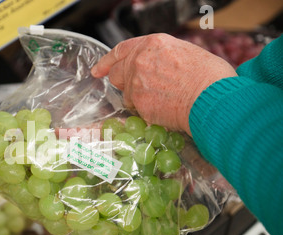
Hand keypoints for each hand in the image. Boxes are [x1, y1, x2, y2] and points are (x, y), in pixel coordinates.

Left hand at [91, 33, 237, 135]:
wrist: (213, 98)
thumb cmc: (210, 77)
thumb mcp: (187, 53)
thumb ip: (163, 58)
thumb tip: (159, 68)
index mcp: (152, 44)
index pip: (120, 51)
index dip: (107, 62)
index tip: (98, 70)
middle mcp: (139, 61)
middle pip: (118, 74)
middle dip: (124, 83)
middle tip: (137, 91)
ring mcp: (136, 83)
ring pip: (127, 95)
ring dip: (139, 100)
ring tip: (163, 101)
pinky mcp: (139, 104)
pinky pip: (137, 111)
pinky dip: (147, 113)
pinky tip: (164, 111)